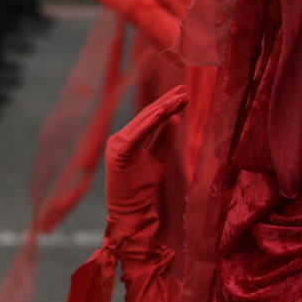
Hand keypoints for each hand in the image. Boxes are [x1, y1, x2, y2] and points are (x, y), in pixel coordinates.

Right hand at [104, 87, 186, 237]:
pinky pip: (139, 133)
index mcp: (126, 140)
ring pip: (144, 121)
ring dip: (164, 108)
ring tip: (181, 98)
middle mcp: (119, 138)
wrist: (130, 212)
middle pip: (147, 115)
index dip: (166, 105)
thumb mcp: (157, 160)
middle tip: (185, 90)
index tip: (183, 94)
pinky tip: (166, 111)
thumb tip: (175, 118)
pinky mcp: (119, 151)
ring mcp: (117, 144)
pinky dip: (152, 121)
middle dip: (167, 101)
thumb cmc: (141, 189)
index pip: (148, 118)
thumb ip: (164, 139)